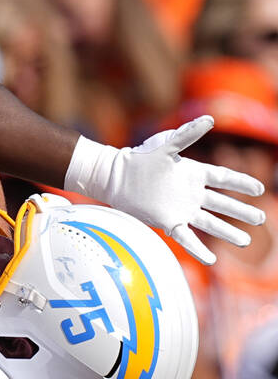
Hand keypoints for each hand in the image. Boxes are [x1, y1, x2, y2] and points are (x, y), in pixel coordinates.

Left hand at [64, 117, 265, 265]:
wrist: (117, 177)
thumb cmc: (141, 158)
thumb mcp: (166, 145)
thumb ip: (188, 135)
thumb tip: (209, 118)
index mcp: (194, 173)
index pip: (224, 179)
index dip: (242, 184)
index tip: (259, 190)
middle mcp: (191, 193)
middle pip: (222, 204)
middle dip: (241, 212)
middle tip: (260, 219)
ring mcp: (181, 209)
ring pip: (210, 223)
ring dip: (228, 232)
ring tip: (245, 241)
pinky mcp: (168, 222)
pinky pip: (187, 238)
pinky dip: (199, 249)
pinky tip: (212, 260)